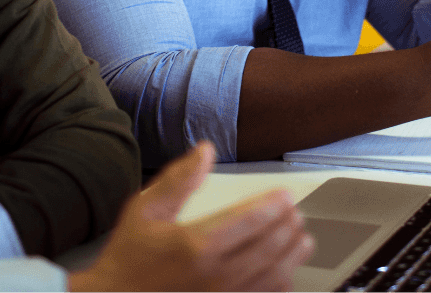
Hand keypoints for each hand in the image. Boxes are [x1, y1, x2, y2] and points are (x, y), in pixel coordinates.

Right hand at [71, 141, 313, 291]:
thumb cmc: (129, 259)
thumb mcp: (145, 211)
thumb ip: (178, 179)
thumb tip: (205, 151)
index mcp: (197, 246)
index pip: (250, 221)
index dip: (274, 205)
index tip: (285, 195)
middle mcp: (215, 276)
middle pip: (269, 249)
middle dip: (289, 227)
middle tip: (295, 212)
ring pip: (274, 277)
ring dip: (293, 256)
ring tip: (302, 238)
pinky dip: (281, 284)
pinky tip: (286, 272)